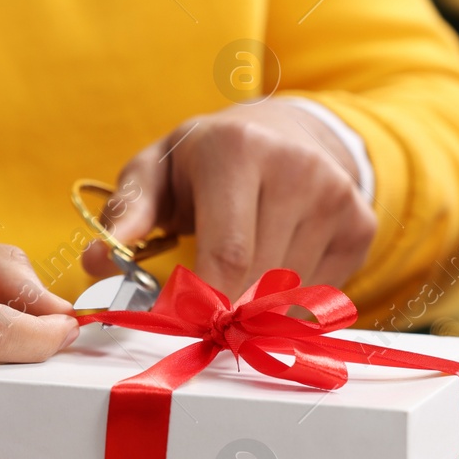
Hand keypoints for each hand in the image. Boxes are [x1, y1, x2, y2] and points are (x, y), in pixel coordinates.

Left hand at [84, 100, 376, 298]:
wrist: (287, 132)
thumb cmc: (207, 160)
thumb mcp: (158, 170)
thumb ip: (129, 211)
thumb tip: (97, 261)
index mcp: (236, 150)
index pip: (226, 253)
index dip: (202, 303)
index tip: (178, 326)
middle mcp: (296, 169)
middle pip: (258, 280)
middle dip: (223, 311)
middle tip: (198, 317)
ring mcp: (336, 196)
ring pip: (289, 293)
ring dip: (254, 305)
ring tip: (234, 279)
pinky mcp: (361, 223)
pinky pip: (319, 292)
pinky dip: (288, 299)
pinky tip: (271, 267)